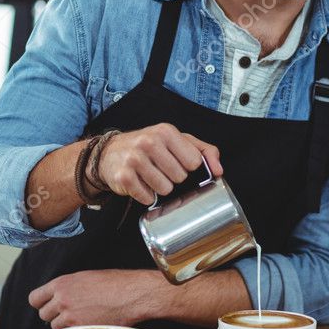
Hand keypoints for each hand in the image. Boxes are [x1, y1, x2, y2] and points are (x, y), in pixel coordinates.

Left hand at [28, 269, 160, 328]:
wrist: (131, 294)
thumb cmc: (113, 283)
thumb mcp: (84, 277)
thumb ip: (67, 287)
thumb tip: (59, 296)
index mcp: (62, 284)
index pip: (35, 298)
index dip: (40, 303)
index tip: (45, 305)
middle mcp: (62, 300)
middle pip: (43, 315)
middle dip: (53, 315)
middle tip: (68, 313)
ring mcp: (70, 316)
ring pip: (55, 327)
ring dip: (64, 325)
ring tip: (81, 318)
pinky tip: (87, 325)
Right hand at [98, 123, 222, 205]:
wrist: (110, 153)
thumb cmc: (149, 147)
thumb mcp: (177, 141)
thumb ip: (203, 151)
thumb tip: (219, 170)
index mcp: (166, 131)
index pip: (193, 162)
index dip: (188, 168)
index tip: (178, 164)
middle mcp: (149, 142)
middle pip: (180, 177)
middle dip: (173, 178)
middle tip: (161, 170)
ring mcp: (134, 159)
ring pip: (165, 189)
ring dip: (160, 189)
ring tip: (150, 177)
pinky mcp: (124, 177)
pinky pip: (147, 197)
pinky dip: (146, 196)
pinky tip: (140, 184)